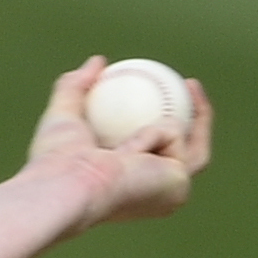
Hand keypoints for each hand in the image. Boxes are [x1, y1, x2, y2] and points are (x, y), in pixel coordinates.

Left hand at [25, 57, 211, 227]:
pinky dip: (153, 132)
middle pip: (188, 154)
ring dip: (199, 117)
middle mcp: (151, 196)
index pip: (153, 153)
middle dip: (198, 121)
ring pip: (191, 148)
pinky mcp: (179, 187)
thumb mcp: (63, 115)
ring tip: (191, 85)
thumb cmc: (58, 160)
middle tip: (189, 86)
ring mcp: (168, 195)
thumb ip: (75, 88)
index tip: (166, 91)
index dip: (165, 124)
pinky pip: (174, 139)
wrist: (70, 186)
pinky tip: (133, 144)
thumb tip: (98, 61)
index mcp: (127, 185)